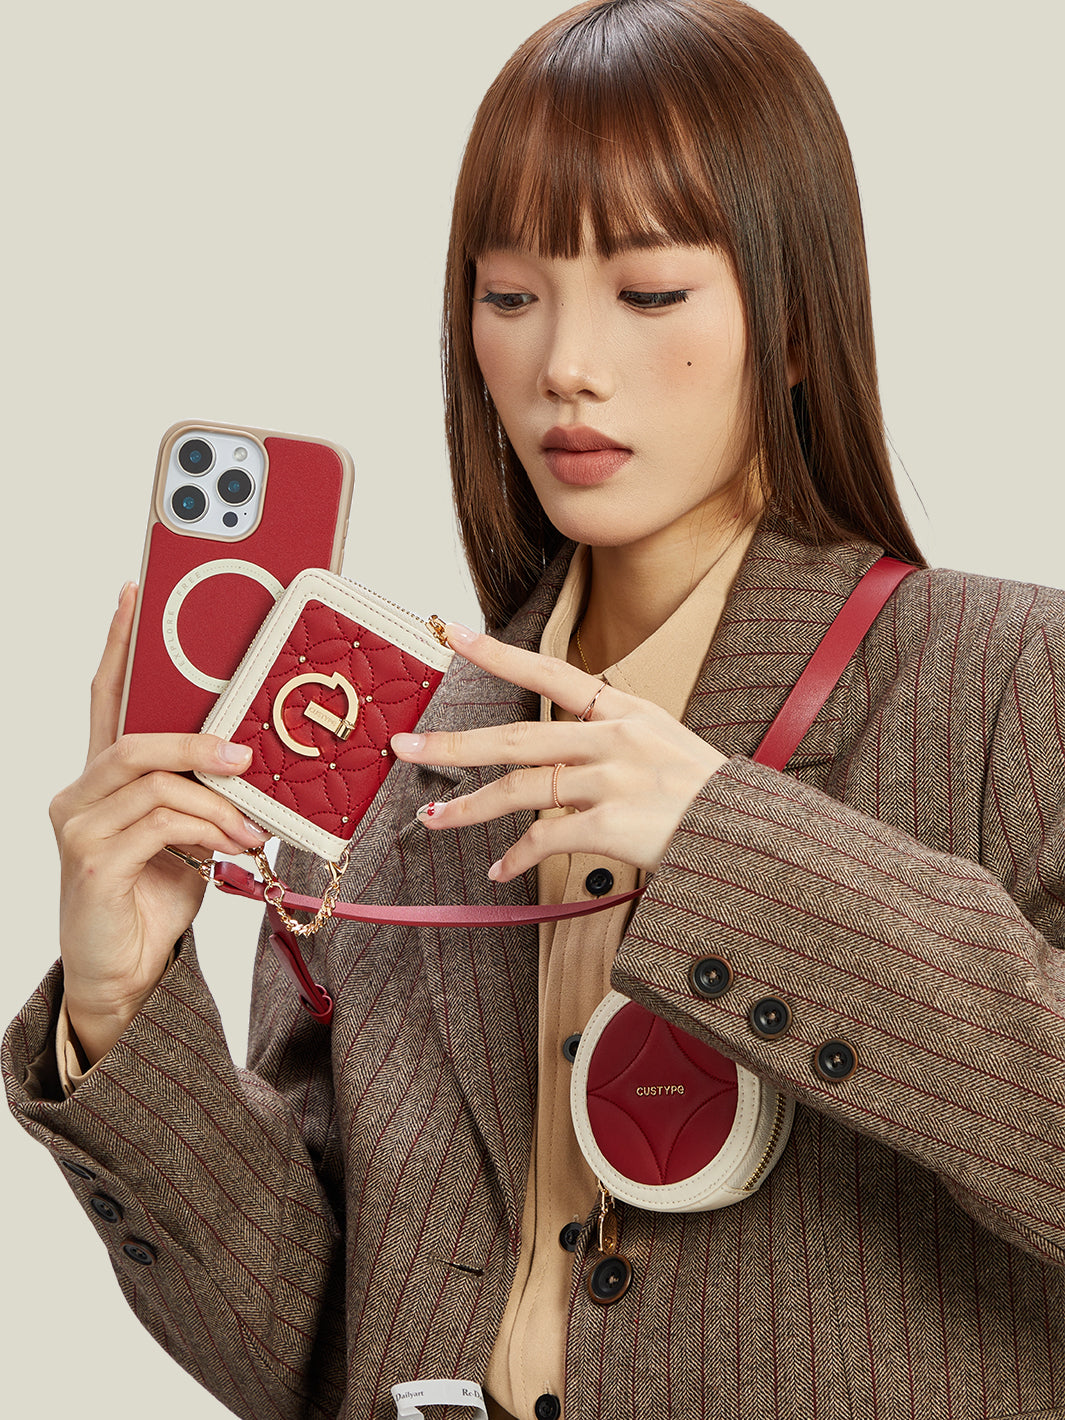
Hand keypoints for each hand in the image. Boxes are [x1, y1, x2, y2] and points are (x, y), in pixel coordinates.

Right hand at [49, 583, 268, 1063]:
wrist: (128, 974)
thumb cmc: (156, 896)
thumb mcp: (192, 835)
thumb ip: (209, 796)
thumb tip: (258, 764)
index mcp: (105, 779)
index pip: (106, 699)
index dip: (119, 646)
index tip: (133, 596)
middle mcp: (81, 794)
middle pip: (136, 738)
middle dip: (197, 739)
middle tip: (247, 752)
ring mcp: (80, 827)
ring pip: (154, 781)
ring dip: (215, 799)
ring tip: (252, 826)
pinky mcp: (92, 862)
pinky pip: (158, 823)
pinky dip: (205, 829)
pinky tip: (233, 847)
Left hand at [390, 622, 726, 880]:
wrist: (749, 836)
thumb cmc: (704, 797)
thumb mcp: (662, 744)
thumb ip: (608, 740)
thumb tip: (547, 758)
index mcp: (625, 710)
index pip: (552, 671)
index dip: (499, 654)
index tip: (451, 634)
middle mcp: (615, 738)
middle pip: (518, 736)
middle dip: (455, 743)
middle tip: (405, 746)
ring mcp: (614, 780)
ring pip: (521, 789)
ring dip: (471, 808)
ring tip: (434, 820)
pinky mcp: (613, 824)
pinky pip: (546, 839)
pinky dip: (517, 857)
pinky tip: (499, 869)